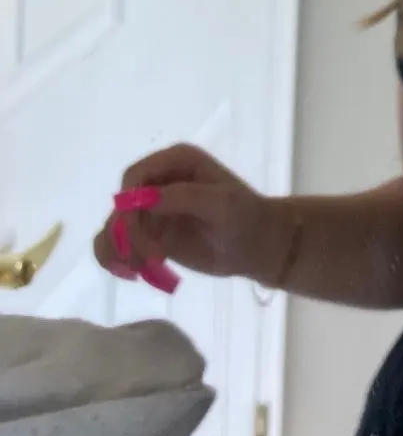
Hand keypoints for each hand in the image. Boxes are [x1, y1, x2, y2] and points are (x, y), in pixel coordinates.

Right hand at [94, 144, 284, 286]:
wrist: (257, 246)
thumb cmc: (246, 217)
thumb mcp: (222, 203)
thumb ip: (184, 196)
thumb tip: (142, 199)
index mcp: (176, 161)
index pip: (134, 176)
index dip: (128, 204)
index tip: (139, 232)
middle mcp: (158, 181)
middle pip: (120, 205)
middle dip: (127, 235)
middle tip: (149, 260)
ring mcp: (150, 210)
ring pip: (112, 227)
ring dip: (119, 251)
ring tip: (141, 269)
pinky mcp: (148, 235)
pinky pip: (115, 244)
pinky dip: (115, 259)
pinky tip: (132, 273)